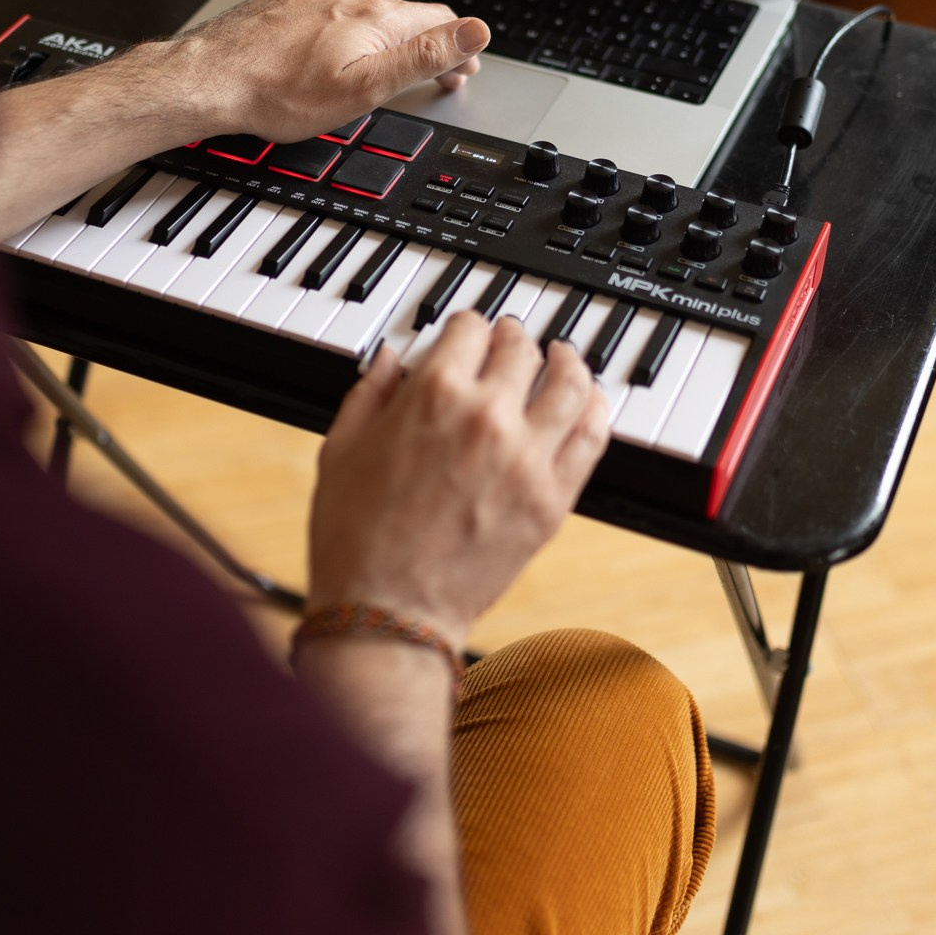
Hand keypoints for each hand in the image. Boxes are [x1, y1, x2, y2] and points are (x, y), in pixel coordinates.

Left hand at [171, 0, 488, 142]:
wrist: (212, 80)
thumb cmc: (280, 94)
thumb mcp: (366, 88)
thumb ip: (423, 57)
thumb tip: (473, 32)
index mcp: (374, 19)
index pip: (436, 23)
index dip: (457, 48)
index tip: (463, 71)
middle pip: (405, 7)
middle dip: (428, 34)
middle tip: (435, 65)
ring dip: (391, 1)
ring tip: (401, 21)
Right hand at [308, 314, 610, 649]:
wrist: (387, 610)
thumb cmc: (354, 537)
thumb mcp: (341, 448)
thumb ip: (370, 393)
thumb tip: (388, 359)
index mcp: (432, 394)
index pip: (470, 328)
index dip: (468, 324)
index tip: (469, 331)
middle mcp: (487, 416)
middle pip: (522, 350)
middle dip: (514, 337)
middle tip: (513, 341)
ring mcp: (527, 458)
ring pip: (571, 385)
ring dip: (568, 362)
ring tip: (564, 358)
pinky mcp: (552, 500)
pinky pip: (591, 439)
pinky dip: (594, 410)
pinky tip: (587, 403)